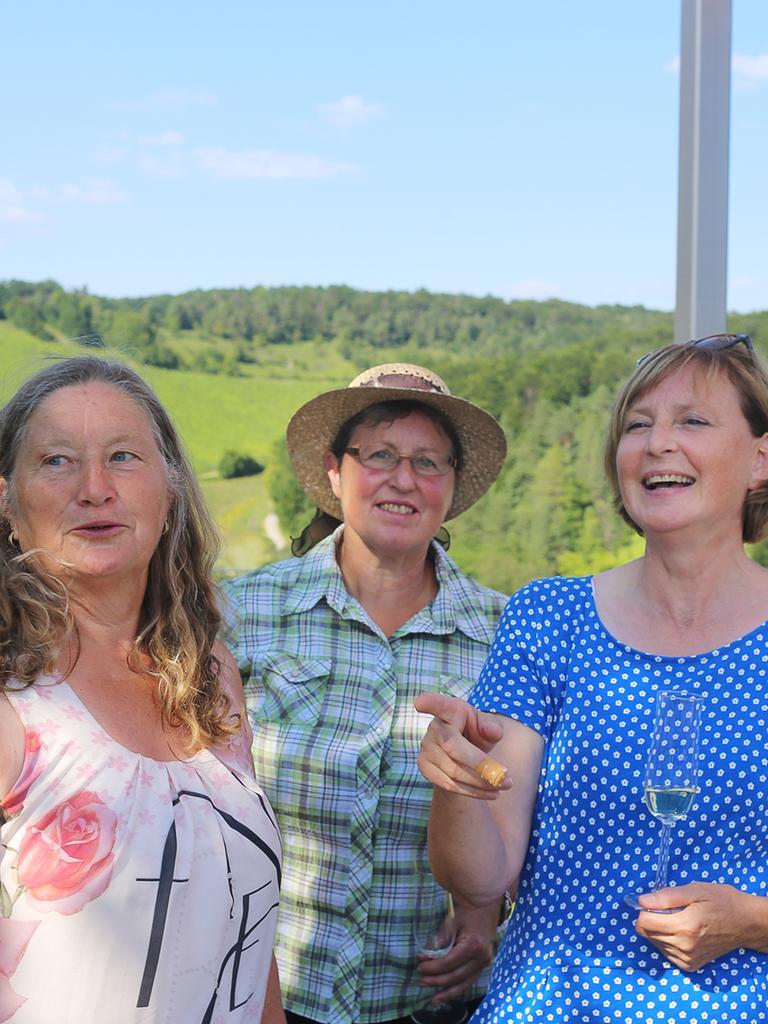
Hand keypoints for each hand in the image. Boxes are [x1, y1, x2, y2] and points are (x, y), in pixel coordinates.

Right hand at [415, 692, 511, 800]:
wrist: (464, 755)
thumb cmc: (477, 734)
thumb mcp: (489, 727)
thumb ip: (492, 726)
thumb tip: (490, 731)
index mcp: (450, 710)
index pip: (439, 705)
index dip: (430, 703)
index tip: (419, 702)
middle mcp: (434, 727)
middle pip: (452, 747)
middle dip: (480, 764)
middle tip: (505, 777)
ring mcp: (426, 748)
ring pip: (454, 771)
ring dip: (481, 782)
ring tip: (503, 785)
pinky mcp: (424, 767)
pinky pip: (449, 785)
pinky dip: (473, 792)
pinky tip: (491, 793)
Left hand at [416, 900, 496, 1002]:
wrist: (488, 906)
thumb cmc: (469, 910)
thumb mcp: (452, 921)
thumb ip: (440, 940)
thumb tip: (425, 956)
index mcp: (473, 945)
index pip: (449, 963)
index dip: (433, 966)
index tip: (420, 964)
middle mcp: (481, 958)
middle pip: (456, 976)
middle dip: (438, 981)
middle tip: (422, 981)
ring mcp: (485, 962)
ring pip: (465, 983)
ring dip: (448, 992)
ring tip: (434, 998)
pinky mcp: (484, 964)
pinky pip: (470, 980)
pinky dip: (458, 988)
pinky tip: (447, 993)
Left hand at [635, 882, 767, 970]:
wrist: (745, 923)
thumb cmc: (721, 901)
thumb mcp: (695, 890)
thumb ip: (667, 896)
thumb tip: (641, 900)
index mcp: (684, 927)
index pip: (644, 922)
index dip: (645, 908)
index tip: (657, 902)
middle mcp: (684, 947)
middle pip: (646, 933)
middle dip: (651, 918)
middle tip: (671, 909)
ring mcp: (687, 960)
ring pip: (654, 943)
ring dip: (659, 930)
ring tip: (679, 920)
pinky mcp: (690, 966)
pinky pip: (665, 952)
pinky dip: (667, 941)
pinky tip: (682, 932)